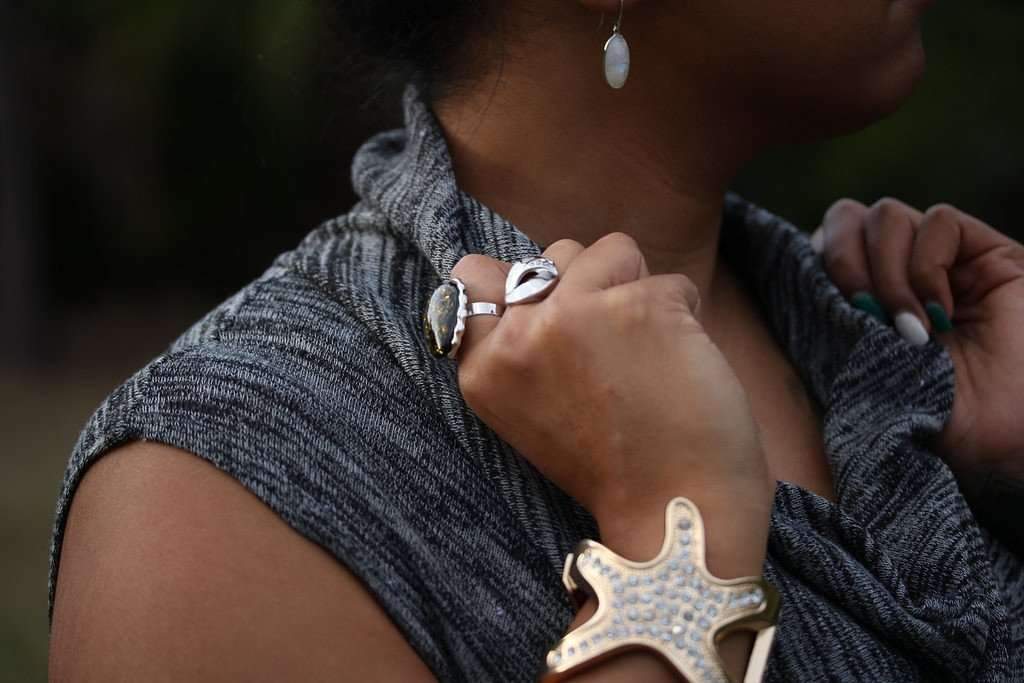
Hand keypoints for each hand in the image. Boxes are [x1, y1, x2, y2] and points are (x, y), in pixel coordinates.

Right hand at [450, 233, 773, 570]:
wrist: (675, 516)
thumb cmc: (614, 468)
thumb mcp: (532, 410)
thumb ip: (523, 346)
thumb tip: (544, 274)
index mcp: (482, 368)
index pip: (472, 276)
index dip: (520, 283)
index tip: (554, 315)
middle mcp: (518, 334)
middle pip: (552, 255)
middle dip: (588, 282)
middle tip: (611, 346)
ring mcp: (575, 313)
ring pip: (610, 250)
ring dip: (636, 288)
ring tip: (647, 354)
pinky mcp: (638, 305)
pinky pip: (669, 280)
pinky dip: (686, 314)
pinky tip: (682, 365)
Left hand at [814, 198, 1023, 479]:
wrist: (1000, 445)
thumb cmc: (929, 424)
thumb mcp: (857, 374)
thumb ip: (829, 322)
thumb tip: (795, 277)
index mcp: (858, 301)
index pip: (817, 246)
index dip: (812, 265)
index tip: (823, 311)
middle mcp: (897, 274)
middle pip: (844, 217)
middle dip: (842, 261)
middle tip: (862, 314)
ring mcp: (942, 262)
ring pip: (885, 216)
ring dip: (886, 273)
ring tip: (909, 330)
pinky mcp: (987, 254)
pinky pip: (938, 221)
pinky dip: (928, 267)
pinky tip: (940, 315)